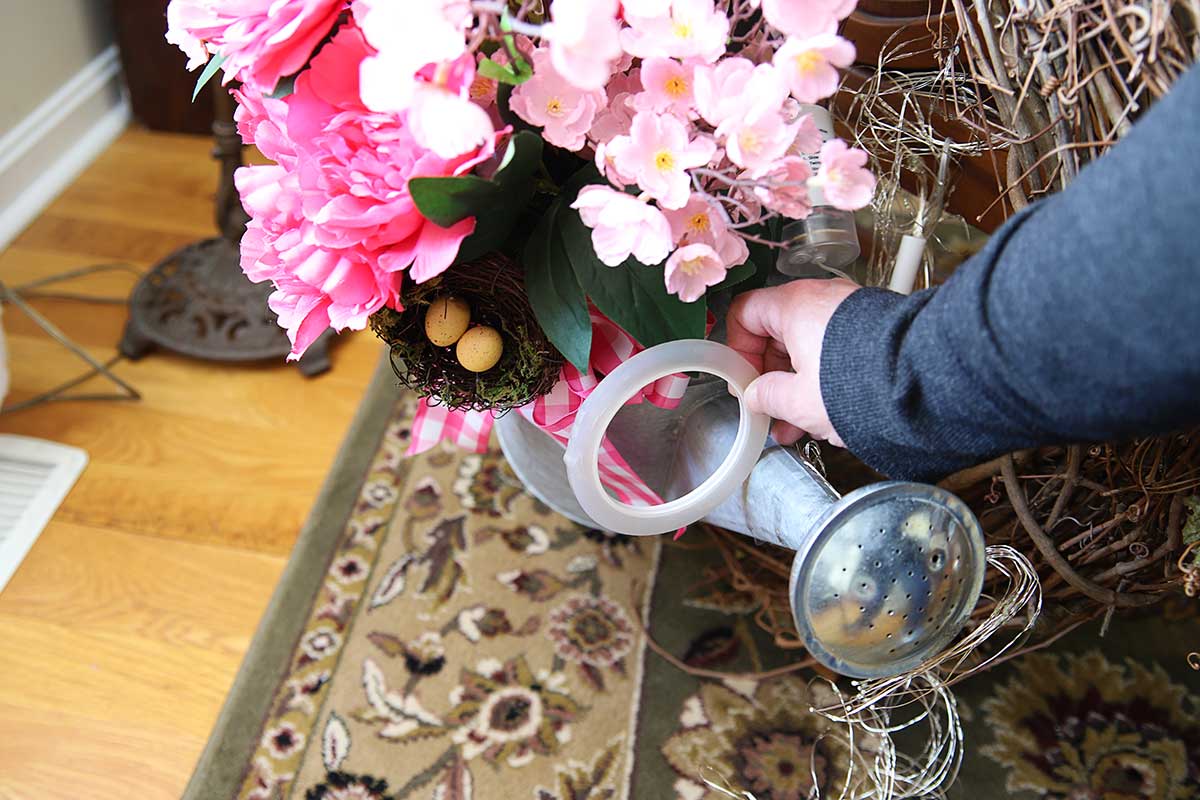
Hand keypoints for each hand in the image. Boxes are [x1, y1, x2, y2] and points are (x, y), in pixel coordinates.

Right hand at [726, 278, 859, 445]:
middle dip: (771, 375)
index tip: (744, 380)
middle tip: (771, 406)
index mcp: (794, 305)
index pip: (746, 312)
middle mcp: (822, 299)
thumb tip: (757, 396)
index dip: (738, 349)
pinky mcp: (873, 328)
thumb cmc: (856, 383)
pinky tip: (828, 412)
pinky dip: (826, 377)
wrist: (920, 383)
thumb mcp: (798, 401)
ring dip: (798, 384)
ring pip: (809, 346)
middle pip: (778, 332)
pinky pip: (836, 349)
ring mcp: (850, 311)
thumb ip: (767, 396)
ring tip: (799, 422)